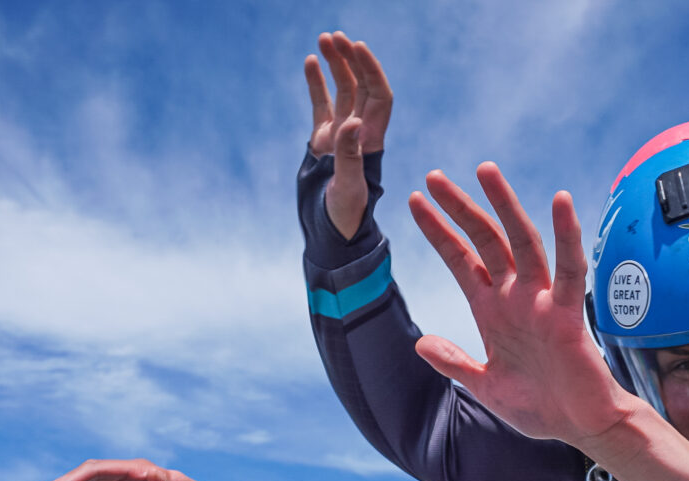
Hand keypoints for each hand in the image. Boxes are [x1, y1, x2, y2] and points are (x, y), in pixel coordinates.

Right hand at [305, 32, 392, 239]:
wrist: (331, 235)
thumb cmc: (345, 218)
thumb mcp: (348, 188)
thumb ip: (349, 155)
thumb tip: (351, 121)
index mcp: (372, 142)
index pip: (379, 96)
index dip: (371, 70)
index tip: (357, 47)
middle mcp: (359, 134)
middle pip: (360, 87)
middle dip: (350, 61)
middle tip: (335, 38)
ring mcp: (340, 136)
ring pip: (341, 91)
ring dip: (335, 65)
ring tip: (323, 40)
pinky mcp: (323, 142)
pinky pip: (322, 105)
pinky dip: (317, 83)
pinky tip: (310, 61)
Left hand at [410, 164, 636, 449]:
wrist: (580, 428)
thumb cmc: (539, 406)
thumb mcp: (485, 386)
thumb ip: (454, 363)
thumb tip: (421, 344)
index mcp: (492, 310)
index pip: (461, 260)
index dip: (438, 232)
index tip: (415, 200)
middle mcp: (515, 297)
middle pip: (485, 240)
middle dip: (460, 208)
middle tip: (434, 175)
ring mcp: (542, 301)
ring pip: (521, 242)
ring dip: (503, 206)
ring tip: (485, 171)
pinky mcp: (568, 313)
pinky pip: (568, 269)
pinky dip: (566, 236)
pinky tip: (560, 202)